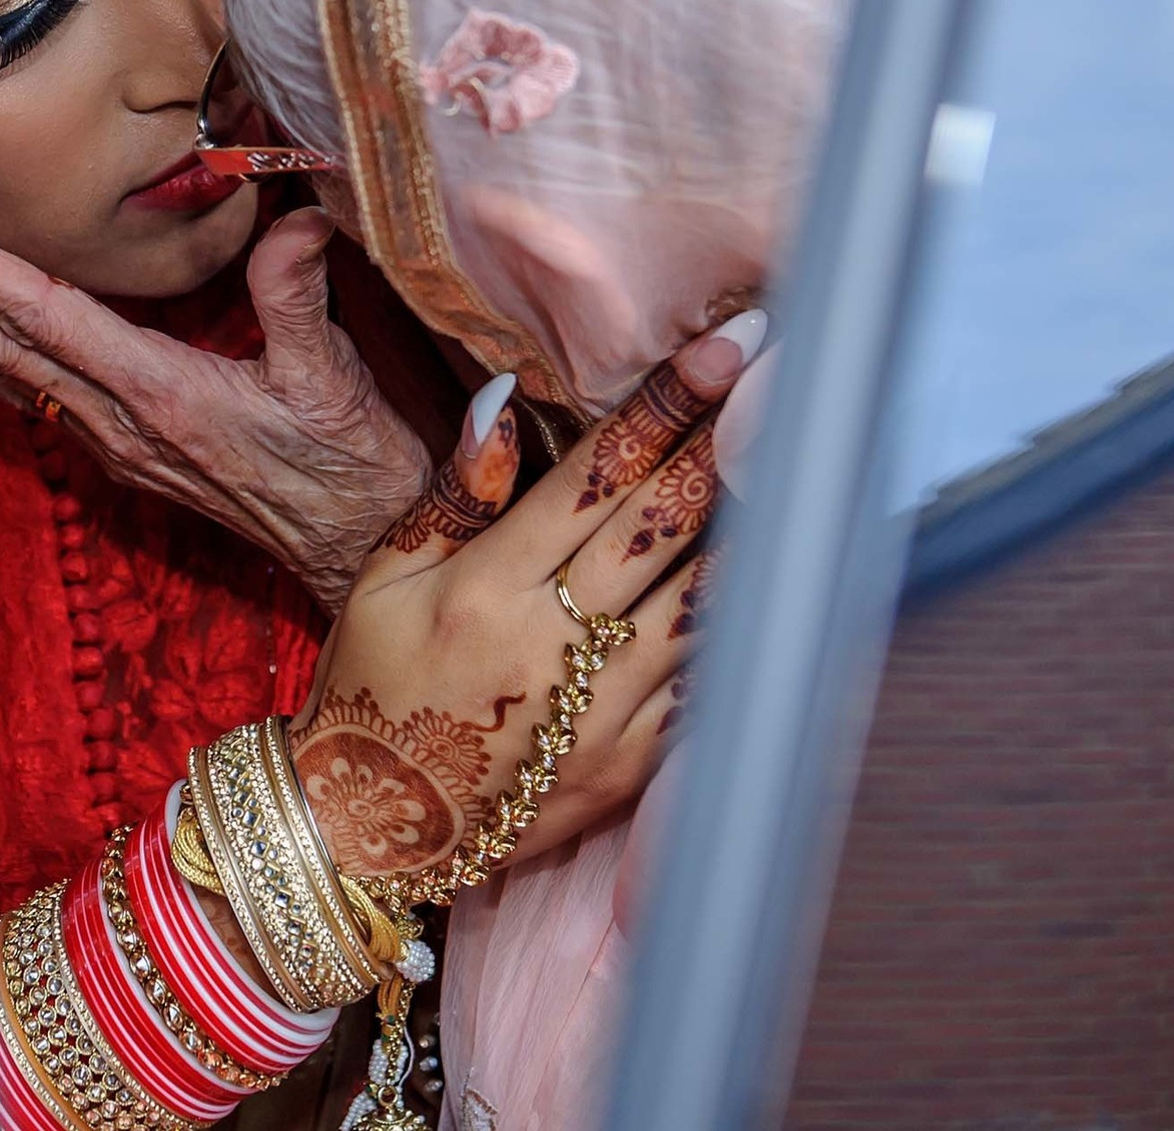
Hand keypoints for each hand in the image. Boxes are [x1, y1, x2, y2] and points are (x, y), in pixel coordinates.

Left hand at [0, 204, 430, 609]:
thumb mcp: (338, 381)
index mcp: (161, 395)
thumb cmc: (355, 468)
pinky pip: (26, 383)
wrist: (364, 551)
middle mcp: (117, 419)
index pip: (45, 319)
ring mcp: (111, 436)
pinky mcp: (119, 443)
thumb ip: (301, 297)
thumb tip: (294, 221)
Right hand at [289, 310, 765, 877]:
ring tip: (806, 468)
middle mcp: (552, 642)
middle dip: (725, 445)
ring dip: (757, 532)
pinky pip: (706, 685)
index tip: (720, 349)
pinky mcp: (630, 763)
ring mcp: (600, 708)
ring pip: (703, 602)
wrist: (367, 825)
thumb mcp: (382, 580)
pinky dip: (744, 629)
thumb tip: (503, 404)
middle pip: (662, 526)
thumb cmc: (369, 686)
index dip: (663, 405)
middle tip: (783, 383)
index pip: (594, 476)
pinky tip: (781, 582)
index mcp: (486, 587)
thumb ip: (453, 494)